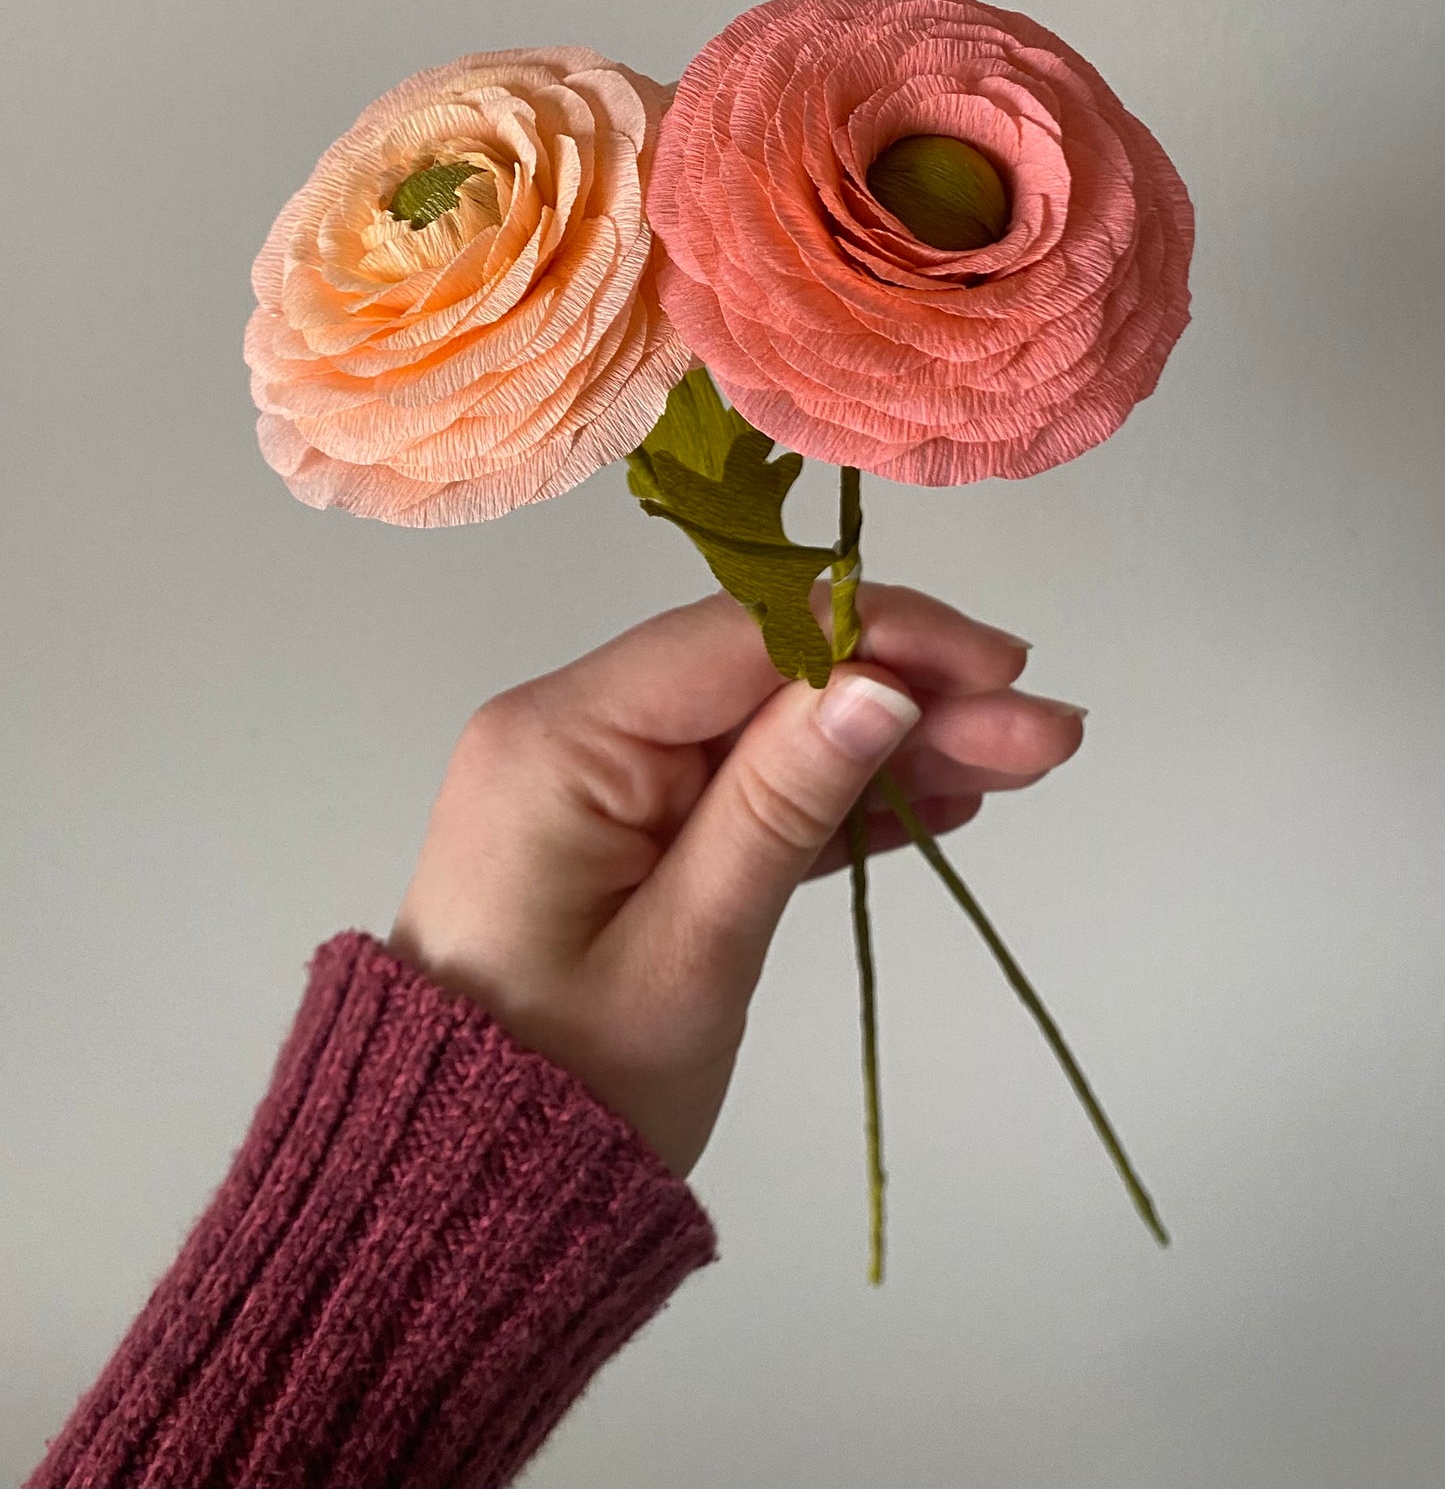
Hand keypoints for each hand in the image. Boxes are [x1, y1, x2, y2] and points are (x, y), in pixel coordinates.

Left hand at [389, 583, 1084, 1176]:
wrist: (462, 1200)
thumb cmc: (571, 1087)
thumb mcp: (691, 949)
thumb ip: (782, 803)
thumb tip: (878, 680)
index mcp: (562, 735)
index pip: (744, 636)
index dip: (883, 636)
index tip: (1002, 666)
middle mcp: (573, 729)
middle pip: (767, 679)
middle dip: (909, 695)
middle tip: (1045, 731)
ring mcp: (600, 781)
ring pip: (770, 733)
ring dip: (892, 745)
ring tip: (1023, 760)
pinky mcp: (626, 833)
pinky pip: (743, 793)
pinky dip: (834, 800)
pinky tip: (938, 800)